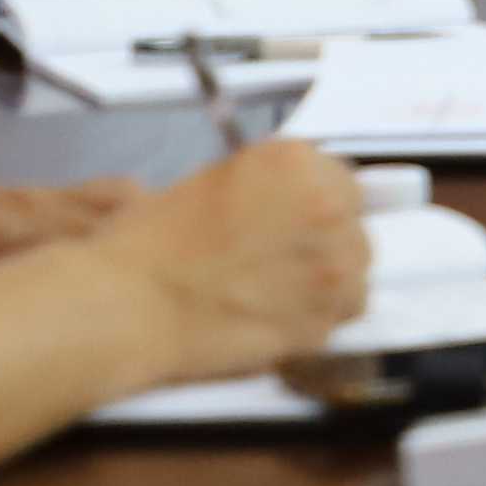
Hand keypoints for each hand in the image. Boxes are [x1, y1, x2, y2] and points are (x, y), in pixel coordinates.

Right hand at [94, 138, 376, 379]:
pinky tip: (276, 314)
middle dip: (324, 239)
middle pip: (352, 223)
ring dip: (327, 279)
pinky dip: (318, 316)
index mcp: (295, 163)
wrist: (130, 305)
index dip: (316, 202)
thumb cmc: (152, 244)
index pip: (339, 178)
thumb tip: (295, 202)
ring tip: (275, 289)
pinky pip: (341, 315)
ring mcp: (332, 269)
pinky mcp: (324, 321)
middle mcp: (326, 209)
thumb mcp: (217, 183)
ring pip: (354, 272)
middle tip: (279, 257)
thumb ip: (271, 186)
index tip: (298, 218)